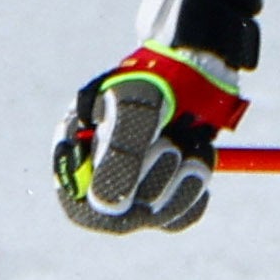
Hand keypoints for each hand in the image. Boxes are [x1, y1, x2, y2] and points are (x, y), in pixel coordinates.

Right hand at [54, 0, 259, 232]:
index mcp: (81, 148)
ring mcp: (140, 182)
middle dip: (154, 180)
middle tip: (170, 143)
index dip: (103, 202)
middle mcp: (107, 172)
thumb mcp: (133, 108)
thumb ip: (118, 154)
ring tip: (189, 140)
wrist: (201, 64)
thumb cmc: (158, 78)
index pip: (79, 200)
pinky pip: (181, 214)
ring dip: (182, 179)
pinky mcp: (170, 189)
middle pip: (122, 215)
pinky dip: (194, 189)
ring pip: (157, 214)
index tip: (129, 190)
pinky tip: (197, 155)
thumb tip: (107, 206)